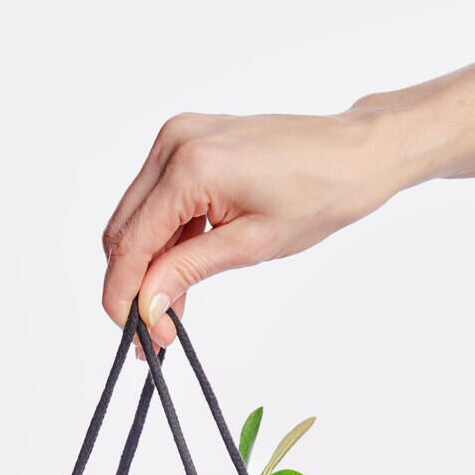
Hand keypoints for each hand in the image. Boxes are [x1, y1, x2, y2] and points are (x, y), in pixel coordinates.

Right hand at [100, 109, 396, 346]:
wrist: (351, 154)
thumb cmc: (316, 194)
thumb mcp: (250, 245)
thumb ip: (188, 271)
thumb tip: (145, 304)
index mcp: (190, 166)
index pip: (131, 243)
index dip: (125, 296)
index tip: (137, 336)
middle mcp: (175, 143)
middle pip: (124, 230)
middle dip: (132, 286)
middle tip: (155, 332)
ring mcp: (178, 138)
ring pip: (136, 218)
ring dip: (147, 267)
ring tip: (172, 312)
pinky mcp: (188, 143)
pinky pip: (157, 201)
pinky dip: (163, 240)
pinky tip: (180, 275)